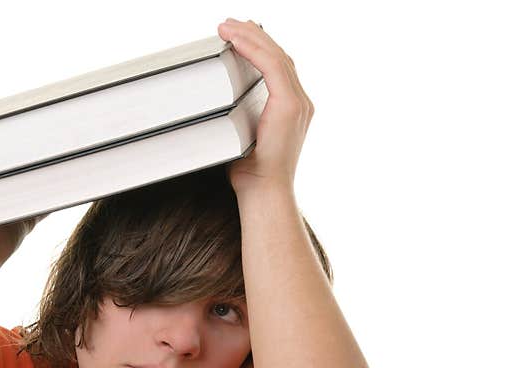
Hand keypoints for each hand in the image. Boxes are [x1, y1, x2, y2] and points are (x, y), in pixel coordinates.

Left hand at [216, 19, 313, 194]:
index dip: (260, 46)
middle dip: (254, 35)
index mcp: (293, 108)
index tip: (239, 34)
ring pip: (276, 56)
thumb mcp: (243, 137)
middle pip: (279, 56)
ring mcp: (298, 103)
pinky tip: (235, 40)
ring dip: (250, 37)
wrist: (263, 192)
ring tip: (227, 26)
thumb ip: (242, 116)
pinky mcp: (289, 106)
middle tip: (230, 23)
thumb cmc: (249, 173)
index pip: (279, 67)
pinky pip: (272, 66)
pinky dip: (253, 49)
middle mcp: (301, 103)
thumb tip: (219, 103)